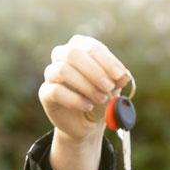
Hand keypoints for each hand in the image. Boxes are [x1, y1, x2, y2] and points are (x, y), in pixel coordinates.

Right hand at [39, 35, 130, 169]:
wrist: (86, 122)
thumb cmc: (100, 98)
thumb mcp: (113, 88)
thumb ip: (118, 80)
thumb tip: (124, 76)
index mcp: (80, 47)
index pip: (91, 47)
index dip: (107, 61)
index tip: (120, 76)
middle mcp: (62, 55)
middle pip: (73, 53)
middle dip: (94, 71)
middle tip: (109, 87)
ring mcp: (51, 73)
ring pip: (63, 70)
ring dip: (86, 85)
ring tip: (101, 98)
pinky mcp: (45, 93)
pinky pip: (55, 91)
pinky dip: (75, 99)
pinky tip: (88, 106)